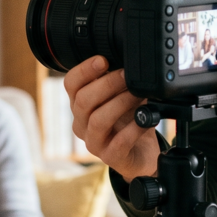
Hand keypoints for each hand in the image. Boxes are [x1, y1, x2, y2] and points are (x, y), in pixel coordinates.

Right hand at [64, 56, 158, 180]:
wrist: (141, 153)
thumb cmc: (130, 121)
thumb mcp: (122, 97)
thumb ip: (120, 80)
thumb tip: (129, 59)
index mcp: (80, 105)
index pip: (71, 84)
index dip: (84, 70)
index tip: (103, 60)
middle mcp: (81, 123)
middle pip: (83, 100)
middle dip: (107, 84)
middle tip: (127, 75)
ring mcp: (94, 142)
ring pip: (97, 120)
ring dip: (120, 103)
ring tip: (139, 95)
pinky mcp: (110, 157)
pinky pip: (119, 142)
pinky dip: (134, 128)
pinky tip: (145, 120)